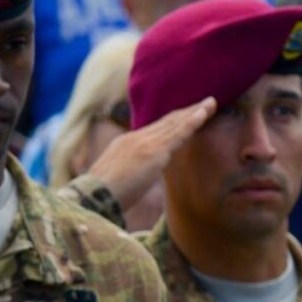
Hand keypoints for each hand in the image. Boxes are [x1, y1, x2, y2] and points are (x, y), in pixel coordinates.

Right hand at [85, 97, 214, 215]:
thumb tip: (133, 184)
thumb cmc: (98, 197)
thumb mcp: (113, 181)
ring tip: (211, 103)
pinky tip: (206, 112)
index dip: (170, 122)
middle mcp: (134, 139)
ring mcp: (144, 143)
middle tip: (204, 103)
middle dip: (185, 113)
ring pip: (174, 124)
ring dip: (194, 112)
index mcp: (123, 145)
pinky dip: (193, 121)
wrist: (91, 197)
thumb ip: (127, 176)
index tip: (184, 116)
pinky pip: (178, 132)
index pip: (152, 130)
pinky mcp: (153, 150)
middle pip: (165, 122)